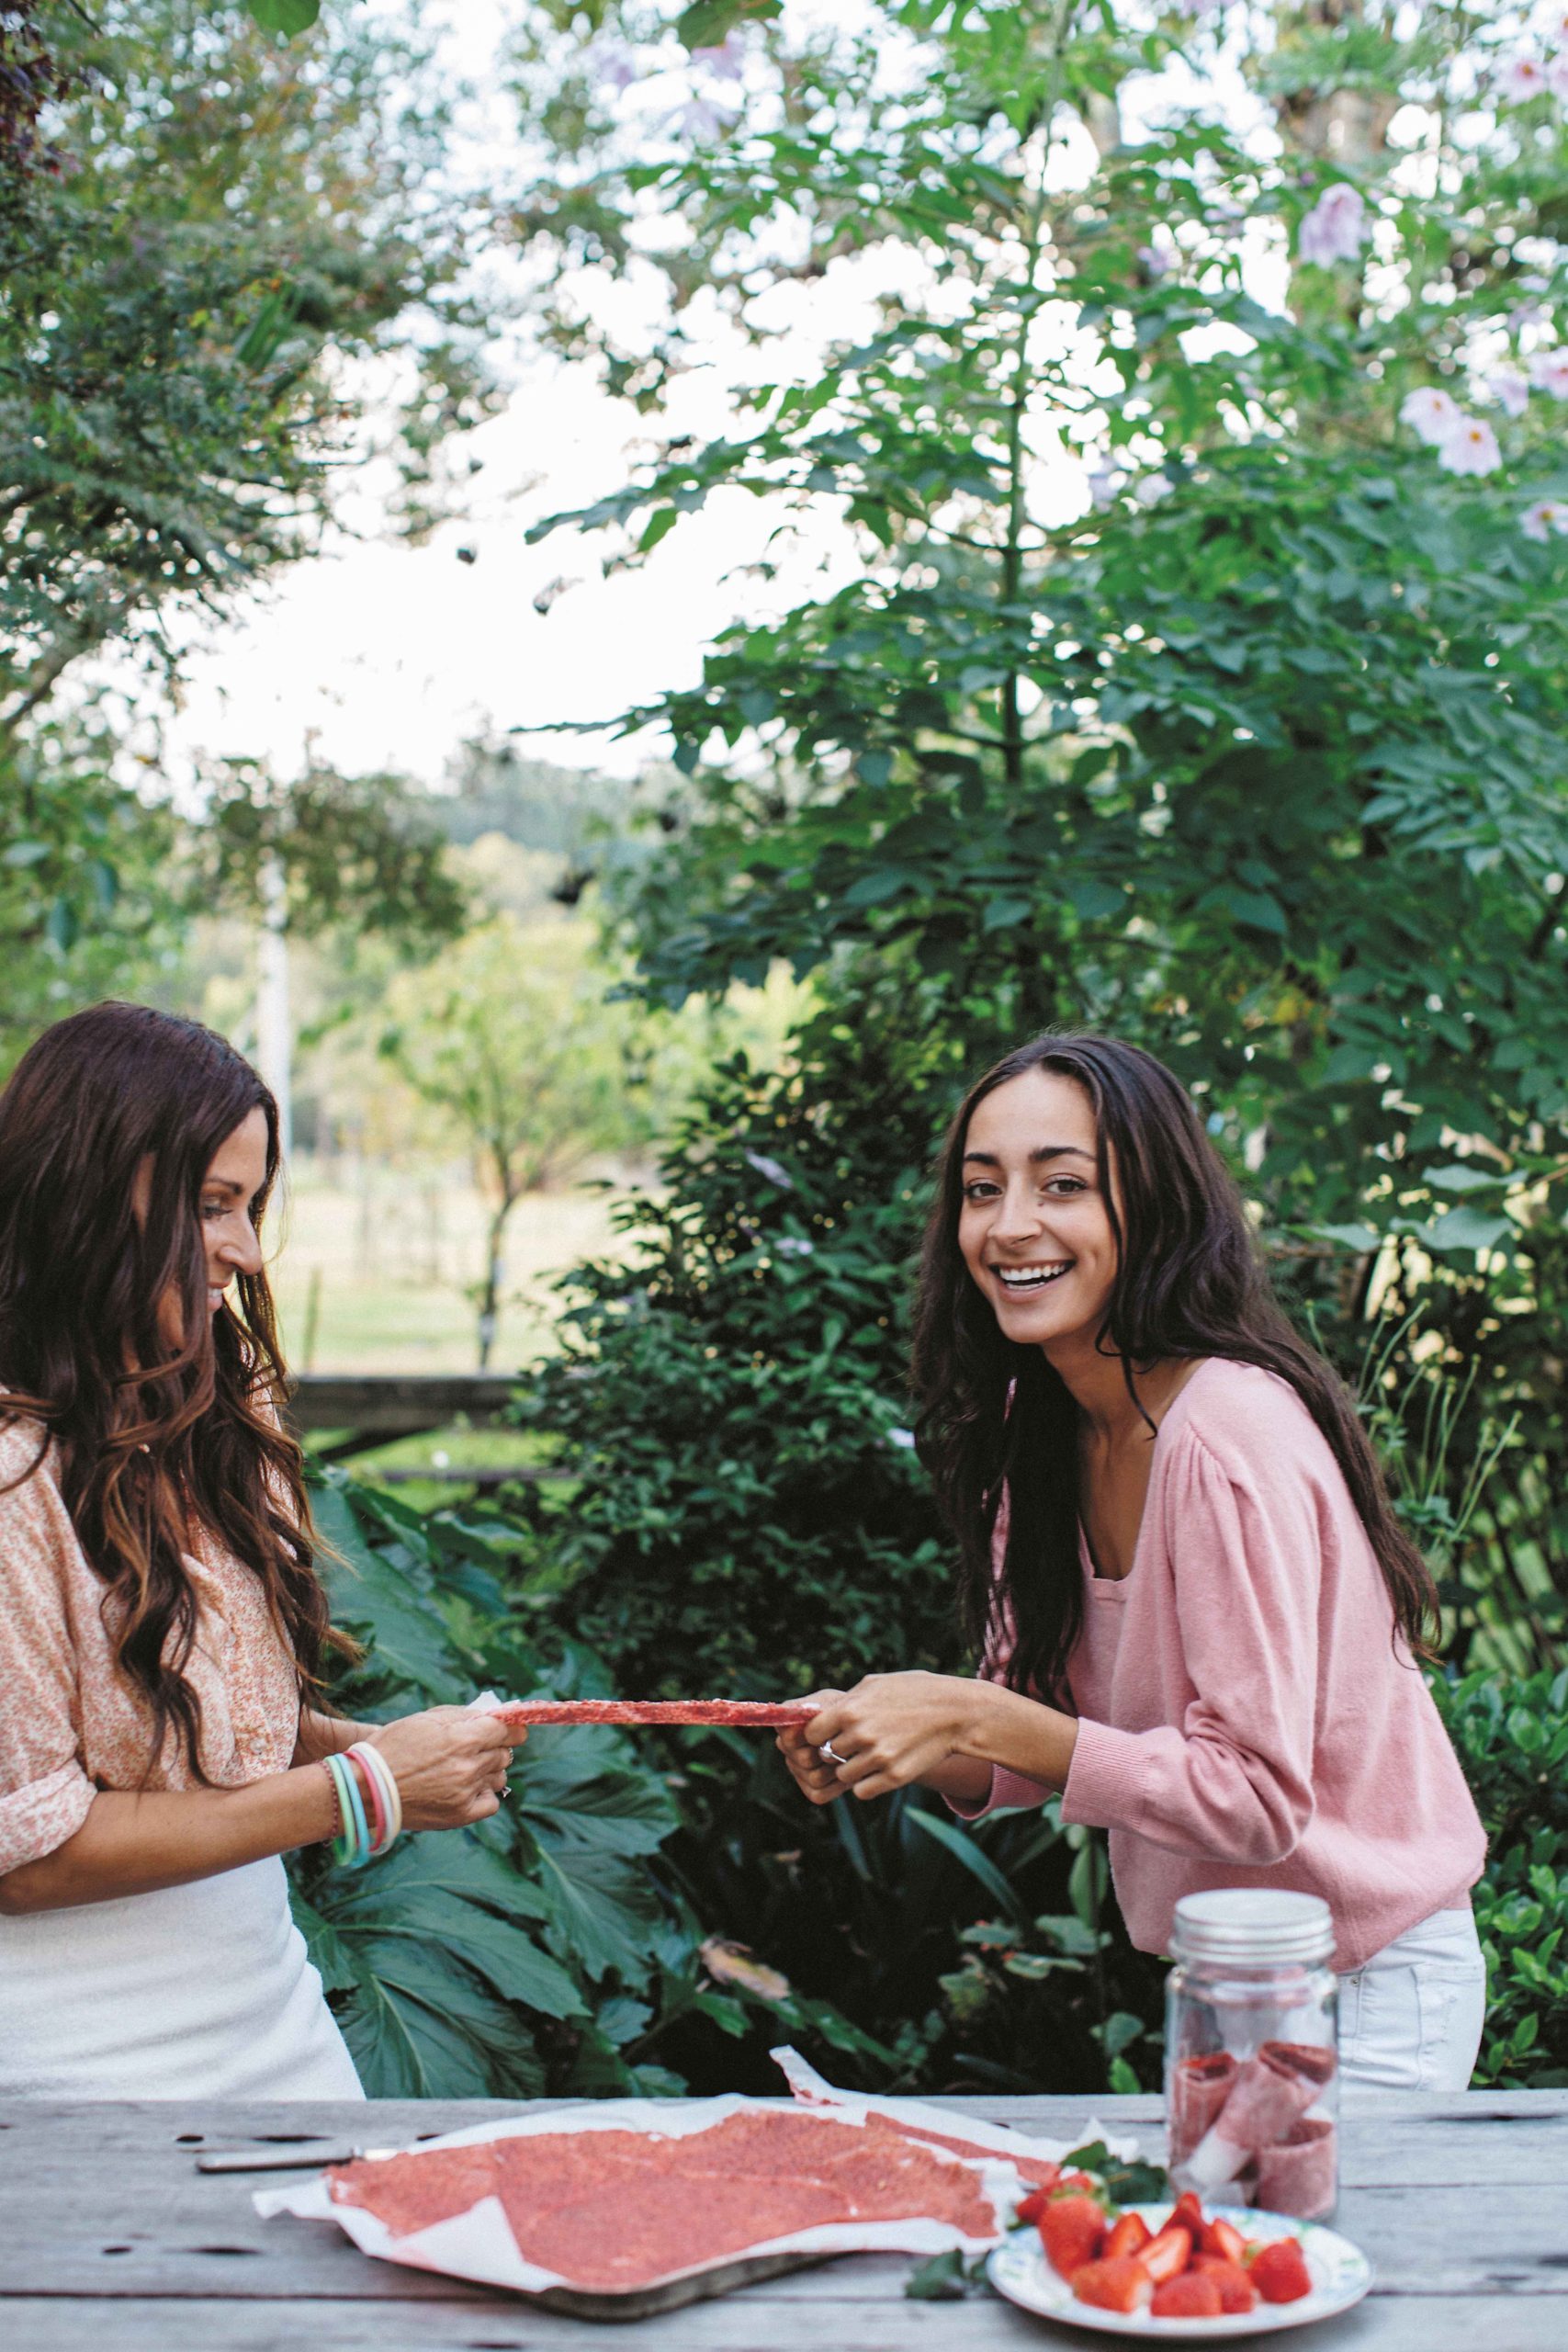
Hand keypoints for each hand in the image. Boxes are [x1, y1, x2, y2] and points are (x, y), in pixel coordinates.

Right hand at [363, 1707, 523, 1832]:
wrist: (365, 1789)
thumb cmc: (392, 1748)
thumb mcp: (426, 1719)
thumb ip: (463, 1716)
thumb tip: (491, 1714)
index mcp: (462, 1739)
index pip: (506, 1729)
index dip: (510, 1726)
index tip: (509, 1727)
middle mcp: (469, 1767)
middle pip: (504, 1753)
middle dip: (494, 1747)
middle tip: (475, 1748)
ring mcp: (466, 1793)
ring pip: (500, 1776)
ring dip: (489, 1770)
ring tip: (463, 1769)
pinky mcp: (461, 1815)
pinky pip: (492, 1802)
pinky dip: (483, 1794)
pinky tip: (465, 1788)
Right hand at [776, 1691, 849, 1806]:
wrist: (862, 1731)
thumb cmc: (844, 1713)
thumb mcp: (831, 1703)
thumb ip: (809, 1707)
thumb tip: (789, 1712)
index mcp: (788, 1727)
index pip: (790, 1736)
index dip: (812, 1734)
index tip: (830, 1727)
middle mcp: (788, 1750)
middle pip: (804, 1759)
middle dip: (827, 1752)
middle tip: (846, 1743)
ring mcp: (798, 1771)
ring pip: (814, 1777)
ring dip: (835, 1768)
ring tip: (850, 1757)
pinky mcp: (813, 1790)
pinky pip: (820, 1793)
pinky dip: (836, 1785)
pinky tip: (847, 1772)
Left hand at [794, 1672, 987, 1802]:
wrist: (954, 1712)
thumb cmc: (913, 1692)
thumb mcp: (874, 1685)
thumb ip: (844, 1702)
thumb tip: (817, 1715)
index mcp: (849, 1710)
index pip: (809, 1734)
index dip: (818, 1734)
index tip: (829, 1732)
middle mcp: (860, 1736)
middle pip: (827, 1755)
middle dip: (839, 1749)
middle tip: (858, 1741)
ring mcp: (877, 1759)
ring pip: (843, 1775)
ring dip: (852, 1768)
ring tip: (872, 1753)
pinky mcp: (893, 1778)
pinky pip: (861, 1791)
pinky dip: (867, 1783)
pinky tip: (880, 1768)